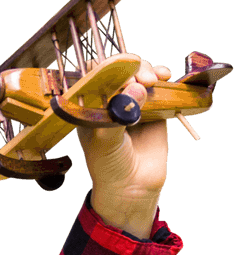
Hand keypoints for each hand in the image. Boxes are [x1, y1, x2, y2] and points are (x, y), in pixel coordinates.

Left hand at [78, 60, 171, 238]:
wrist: (132, 187)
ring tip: (153, 80)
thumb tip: (137, 88)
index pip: (93, 77)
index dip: (104, 68)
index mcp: (90, 108)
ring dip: (147, 69)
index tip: (117, 70)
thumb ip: (118, 115)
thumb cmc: (109, 166)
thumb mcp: (105, 142)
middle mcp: (109, 102)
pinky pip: (157, 85)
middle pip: (119, 71)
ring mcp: (131, 103)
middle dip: (130, 68)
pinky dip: (161, 76)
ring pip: (139, 73)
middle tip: (141, 79)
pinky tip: (164, 77)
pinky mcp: (153, 107)